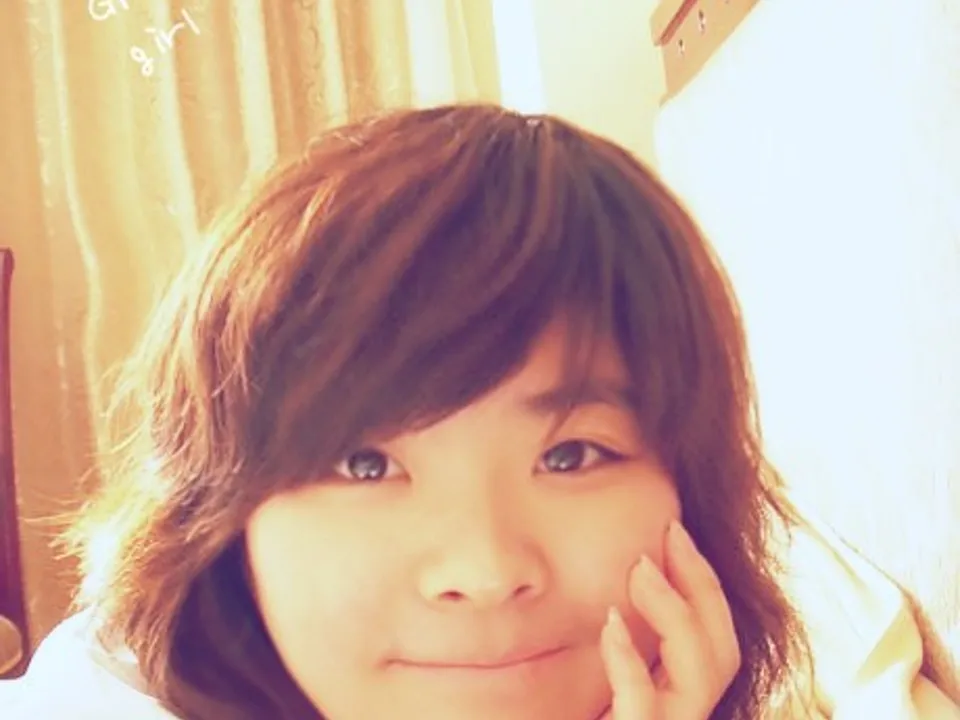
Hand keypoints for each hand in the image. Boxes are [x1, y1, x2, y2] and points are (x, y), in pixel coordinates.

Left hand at [599, 521, 740, 718]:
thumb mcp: (572, 676)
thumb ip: (602, 635)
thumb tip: (594, 574)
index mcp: (668, 701)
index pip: (710, 641)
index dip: (700, 581)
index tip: (674, 529)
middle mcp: (675, 717)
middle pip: (721, 653)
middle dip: (702, 586)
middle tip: (671, 532)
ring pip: (701, 680)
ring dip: (676, 616)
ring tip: (640, 570)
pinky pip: (643, 712)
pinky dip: (630, 667)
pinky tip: (612, 625)